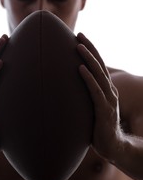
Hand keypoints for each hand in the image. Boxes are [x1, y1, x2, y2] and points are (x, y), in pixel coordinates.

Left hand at [76, 33, 120, 161]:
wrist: (112, 145)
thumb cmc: (98, 126)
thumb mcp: (92, 108)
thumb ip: (85, 97)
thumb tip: (69, 90)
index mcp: (105, 89)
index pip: (98, 66)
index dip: (91, 51)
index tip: (80, 38)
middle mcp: (109, 91)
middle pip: (99, 65)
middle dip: (89, 49)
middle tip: (79, 34)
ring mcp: (108, 99)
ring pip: (98, 75)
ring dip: (88, 59)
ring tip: (78, 46)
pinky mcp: (104, 110)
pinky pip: (95, 91)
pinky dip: (88, 79)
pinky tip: (80, 69)